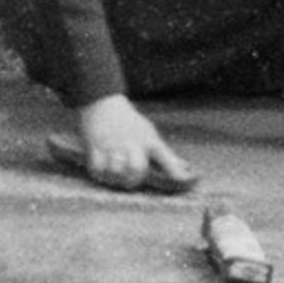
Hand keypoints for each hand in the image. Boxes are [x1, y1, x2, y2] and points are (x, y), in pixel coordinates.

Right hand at [73, 94, 191, 190]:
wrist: (103, 102)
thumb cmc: (129, 122)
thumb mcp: (149, 134)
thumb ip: (165, 155)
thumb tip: (184, 170)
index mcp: (149, 141)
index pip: (166, 158)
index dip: (176, 172)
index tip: (188, 180)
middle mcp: (132, 144)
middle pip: (137, 169)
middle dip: (133, 179)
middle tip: (130, 179)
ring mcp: (113, 145)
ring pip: (116, 171)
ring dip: (115, 178)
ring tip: (115, 176)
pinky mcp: (95, 146)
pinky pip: (98, 168)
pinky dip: (100, 174)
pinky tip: (103, 171)